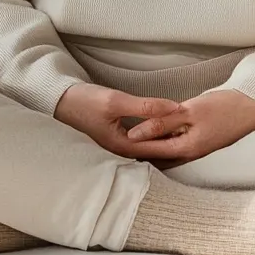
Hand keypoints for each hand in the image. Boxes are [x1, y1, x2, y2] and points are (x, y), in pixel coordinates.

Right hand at [53, 82, 185, 159]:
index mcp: (122, 148)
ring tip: (185, 130)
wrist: (56, 102)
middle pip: (155, 151)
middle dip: (174, 142)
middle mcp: (120, 153)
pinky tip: (162, 127)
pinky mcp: (114, 138)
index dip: (178, 138)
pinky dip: (153, 135)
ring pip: (148, 147)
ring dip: (164, 139)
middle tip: (196, 132)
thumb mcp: (116, 101)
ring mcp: (116, 147)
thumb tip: (174, 107)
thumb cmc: (83, 102)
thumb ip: (146, 106)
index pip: (159, 148)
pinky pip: (140, 141)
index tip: (197, 131)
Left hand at [122, 89, 254, 168]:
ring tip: (129, 131)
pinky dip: (163, 137)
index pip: (149, 151)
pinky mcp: (201, 140)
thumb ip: (161, 122)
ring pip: (165, 149)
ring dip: (150, 141)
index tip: (112, 135)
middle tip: (116, 134)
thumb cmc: (224, 107)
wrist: (253, 107)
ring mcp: (196, 148)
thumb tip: (135, 133)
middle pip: (156, 153)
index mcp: (186, 149)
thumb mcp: (190, 112)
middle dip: (138, 146)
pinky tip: (156, 128)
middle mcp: (190, 153)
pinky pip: (176, 143)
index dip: (130, 145)